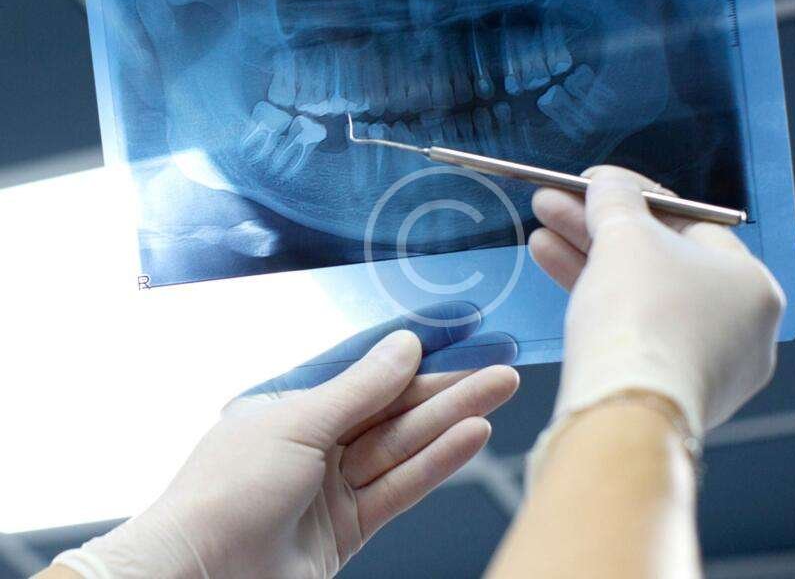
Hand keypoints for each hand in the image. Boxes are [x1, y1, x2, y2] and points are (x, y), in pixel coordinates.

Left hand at [55, 302, 518, 578]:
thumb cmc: (227, 491)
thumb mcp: (298, 424)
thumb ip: (360, 388)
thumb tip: (404, 345)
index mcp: (291, 406)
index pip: (365, 372)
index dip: (414, 354)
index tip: (458, 334)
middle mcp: (314, 443)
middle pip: (392, 408)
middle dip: (446, 385)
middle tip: (498, 365)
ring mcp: (332, 487)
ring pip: (402, 444)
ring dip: (452, 418)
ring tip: (499, 390)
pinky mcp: (348, 528)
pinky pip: (400, 485)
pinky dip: (436, 462)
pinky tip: (471, 436)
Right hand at [528, 166, 784, 440]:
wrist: (625, 412)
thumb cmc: (641, 312)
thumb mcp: (625, 238)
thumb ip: (615, 201)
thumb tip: (607, 183)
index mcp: (750, 282)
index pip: (687, 223)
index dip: (633, 197)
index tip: (590, 185)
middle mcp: (740, 326)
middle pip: (659, 261)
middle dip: (598, 230)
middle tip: (552, 206)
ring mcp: (707, 365)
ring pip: (641, 298)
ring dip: (587, 262)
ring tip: (539, 237)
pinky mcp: (670, 392)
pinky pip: (635, 333)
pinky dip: (598, 303)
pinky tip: (555, 272)